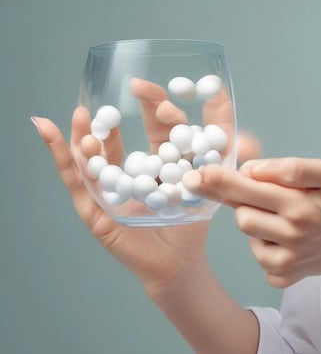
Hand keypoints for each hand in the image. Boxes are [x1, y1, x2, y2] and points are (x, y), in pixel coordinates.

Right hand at [34, 84, 261, 297]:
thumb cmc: (194, 221)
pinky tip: (50, 131)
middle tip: (126, 90)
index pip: (158, 126)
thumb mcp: (214, 179)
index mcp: (160, 158)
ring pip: (94, 154)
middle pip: (124, 133)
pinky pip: (76, 180)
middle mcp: (132, 168)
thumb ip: (225, 145)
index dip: (159, 106)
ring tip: (84, 115)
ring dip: (86, 133)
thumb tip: (238, 115)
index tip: (160, 90)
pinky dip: (62, 156)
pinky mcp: (96, 208)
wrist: (182, 263)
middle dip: (123, 112)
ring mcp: (111, 187)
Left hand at [183, 158, 320, 287]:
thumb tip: (252, 170)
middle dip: (244, 198)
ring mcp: (288, 260)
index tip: (199, 173)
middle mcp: (292, 235)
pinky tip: (287, 239)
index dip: (221, 180)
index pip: (250, 189)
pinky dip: (267, 246)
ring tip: (283, 215)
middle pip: (242, 213)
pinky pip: (259, 258)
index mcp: (300, 206)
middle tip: (255, 190)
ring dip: (257, 220)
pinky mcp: (285, 277)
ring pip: (248, 233)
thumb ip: (292, 169)